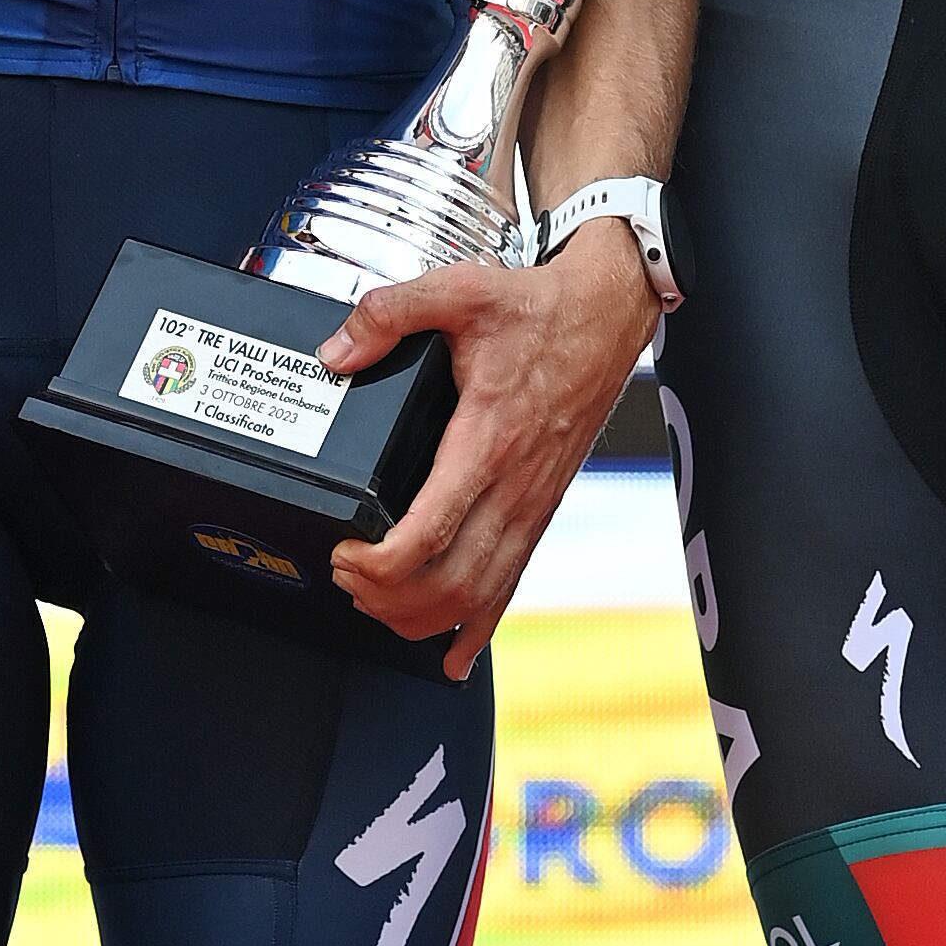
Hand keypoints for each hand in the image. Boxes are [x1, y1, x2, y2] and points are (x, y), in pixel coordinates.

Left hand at [321, 224, 658, 678]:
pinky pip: (510, 585)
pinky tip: (452, 655)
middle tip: (347, 576)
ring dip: (422, 616)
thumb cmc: (541, 307)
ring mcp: (532, 505)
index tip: (344, 553)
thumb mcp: (460, 290)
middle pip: (450, 583)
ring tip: (376, 603)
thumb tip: (337, 350)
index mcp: (487, 440)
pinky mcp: (541, 509)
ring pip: (478, 596)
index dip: (379, 564)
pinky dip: (478, 627)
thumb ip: (389, 313)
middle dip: (388, 598)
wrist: (609, 312)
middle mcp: (514, 486)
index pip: (430, 534)